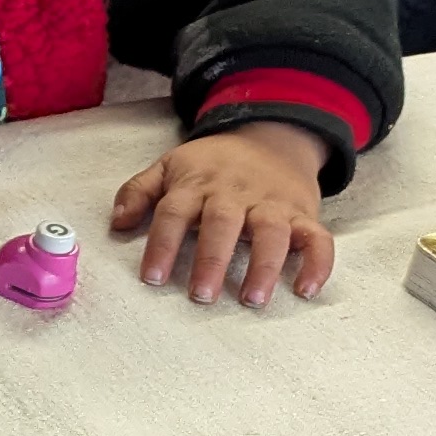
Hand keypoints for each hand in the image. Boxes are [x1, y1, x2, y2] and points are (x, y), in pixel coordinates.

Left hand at [110, 122, 334, 305]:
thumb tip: (117, 223)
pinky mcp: (304, 213)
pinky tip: (306, 290)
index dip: (162, 244)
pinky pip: (318, 237)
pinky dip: (318, 263)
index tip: (153, 278)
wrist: (272, 135)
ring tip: (252, 299)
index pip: (174, 213)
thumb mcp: (171, 165)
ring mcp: (272, 203)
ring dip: (263, 266)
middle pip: (222, 223)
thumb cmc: (213, 162)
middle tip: (200, 296)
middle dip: (211, 259)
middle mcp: (235, 193)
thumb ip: (140, 191)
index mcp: (197, 184)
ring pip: (272, 232)